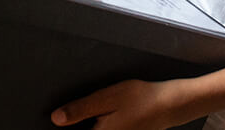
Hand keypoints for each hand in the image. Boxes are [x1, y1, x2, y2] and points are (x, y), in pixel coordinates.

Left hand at [51, 79, 193, 129]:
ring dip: (89, 125)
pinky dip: (100, 125)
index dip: (67, 127)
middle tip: (77, 113)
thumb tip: (56, 118)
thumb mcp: (106, 99)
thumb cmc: (140, 99)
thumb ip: (80, 110)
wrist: (168, 105)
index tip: (59, 120)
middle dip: (77, 125)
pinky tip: (102, 116)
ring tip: (89, 114)